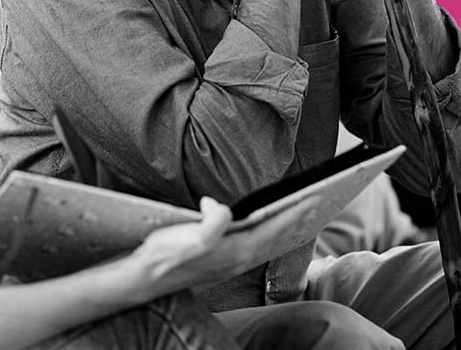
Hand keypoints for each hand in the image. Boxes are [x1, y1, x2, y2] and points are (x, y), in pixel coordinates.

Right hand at [121, 194, 320, 301]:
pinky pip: (261, 246)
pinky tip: (273, 230)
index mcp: (237, 250)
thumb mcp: (188, 237)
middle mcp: (241, 258)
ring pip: (273, 243)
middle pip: (281, 237)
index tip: (317, 195)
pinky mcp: (224, 261)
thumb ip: (211, 223)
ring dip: (292, 228)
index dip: (296, 211)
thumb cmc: (165, 255)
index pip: (275, 227)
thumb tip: (220, 206)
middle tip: (325, 200)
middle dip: (303, 219)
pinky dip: (275, 236)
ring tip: (308, 213)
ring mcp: (234, 262)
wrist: (147, 279)